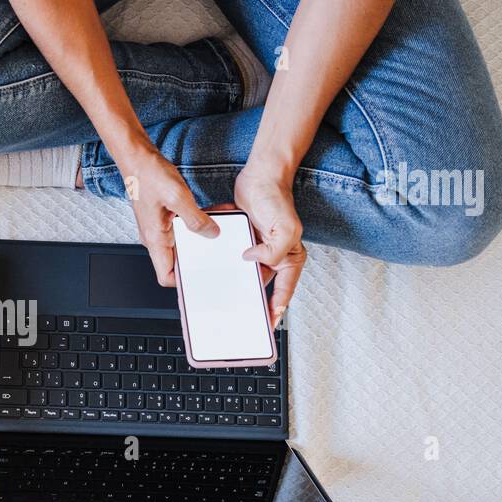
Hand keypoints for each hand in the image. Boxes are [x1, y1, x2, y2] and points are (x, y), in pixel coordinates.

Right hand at [118, 146, 218, 286]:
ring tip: (218, 229)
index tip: (200, 276)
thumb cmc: (148, 175)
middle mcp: (155, 237)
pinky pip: (182, 228)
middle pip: (177, 262)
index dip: (182, 281)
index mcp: (155, 239)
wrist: (137, 158)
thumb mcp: (177, 196)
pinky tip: (210, 214)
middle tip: (215, 253)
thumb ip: (195, 219)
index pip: (165, 276)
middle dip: (198, 258)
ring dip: (200, 238)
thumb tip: (211, 233)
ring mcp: (159, 228)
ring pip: (183, 244)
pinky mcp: (164, 218)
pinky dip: (197, 223)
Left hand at [232, 166, 306, 328]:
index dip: (275, 311)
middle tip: (239, 319)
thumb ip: (274, 252)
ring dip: (234, 284)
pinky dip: (223, 265)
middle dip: (251, 303)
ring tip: (221, 301)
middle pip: (261, 288)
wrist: (260, 175)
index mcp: (290, 258)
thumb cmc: (277, 198)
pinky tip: (212, 274)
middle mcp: (274, 257)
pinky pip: (232, 258)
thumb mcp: (285, 228)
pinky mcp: (242, 241)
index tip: (266, 326)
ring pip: (244, 275)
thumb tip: (252, 261)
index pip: (284, 293)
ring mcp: (257, 249)